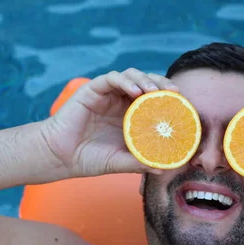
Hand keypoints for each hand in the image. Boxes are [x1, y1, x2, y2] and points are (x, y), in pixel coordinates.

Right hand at [42, 69, 178, 177]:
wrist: (60, 157)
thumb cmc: (88, 159)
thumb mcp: (119, 162)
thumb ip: (139, 163)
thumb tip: (163, 169)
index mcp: (130, 116)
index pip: (154, 100)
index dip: (169, 98)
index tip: (183, 104)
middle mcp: (120, 102)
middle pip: (146, 83)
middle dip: (162, 83)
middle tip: (175, 93)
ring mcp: (107, 94)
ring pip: (131, 75)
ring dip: (146, 80)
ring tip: (154, 91)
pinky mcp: (93, 89)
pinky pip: (112, 78)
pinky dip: (125, 81)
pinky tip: (135, 91)